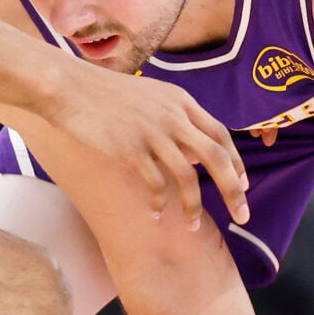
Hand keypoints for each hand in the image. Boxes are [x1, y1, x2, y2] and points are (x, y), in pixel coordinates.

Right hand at [42, 59, 249, 228]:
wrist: (69, 88)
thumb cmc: (106, 94)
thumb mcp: (151, 97)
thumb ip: (176, 121)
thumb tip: (194, 155)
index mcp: (181, 101)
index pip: (221, 134)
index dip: (236, 162)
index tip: (243, 185)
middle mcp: (173, 116)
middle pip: (217, 157)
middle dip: (234, 190)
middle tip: (242, 215)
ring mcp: (152, 132)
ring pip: (188, 177)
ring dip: (194, 206)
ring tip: (194, 226)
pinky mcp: (130, 148)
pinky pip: (155, 184)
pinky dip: (159, 203)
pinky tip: (156, 215)